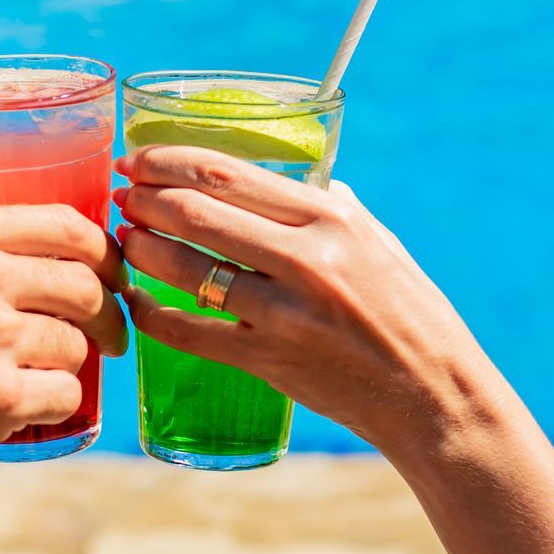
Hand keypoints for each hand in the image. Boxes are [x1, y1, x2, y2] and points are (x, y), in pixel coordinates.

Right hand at [0, 204, 125, 498]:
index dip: (104, 255)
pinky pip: (66, 394)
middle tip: (106, 340)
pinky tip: (29, 411)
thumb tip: (18, 243)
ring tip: (43, 379)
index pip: (68, 225)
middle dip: (107, 314)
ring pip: (77, 344)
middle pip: (85, 284)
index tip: (112, 278)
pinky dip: (58, 406)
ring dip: (72, 366)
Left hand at [114, 145, 495, 455]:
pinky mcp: (269, 360)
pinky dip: (154, 314)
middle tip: (122, 197)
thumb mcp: (379, 243)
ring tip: (126, 241)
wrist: (432, 393)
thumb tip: (299, 184)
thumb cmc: (410, 313)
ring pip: (186, 269)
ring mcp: (284, 313)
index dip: (168, 161)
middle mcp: (305, 259)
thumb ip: (333, 210)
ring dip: (142, 250)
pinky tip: (137, 302)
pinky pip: (190, 332)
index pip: (226, 173)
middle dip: (145, 200)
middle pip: (195, 212)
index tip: (138, 159)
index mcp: (330, 219)